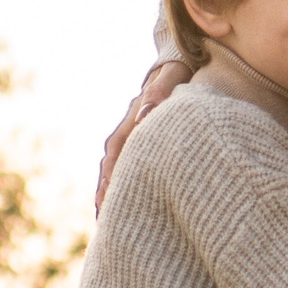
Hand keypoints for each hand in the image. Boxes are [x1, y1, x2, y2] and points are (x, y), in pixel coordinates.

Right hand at [96, 61, 191, 208]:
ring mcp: (132, 136)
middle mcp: (128, 128)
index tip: (109, 197)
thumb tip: (145, 116)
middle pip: (111, 164)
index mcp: (133, 116)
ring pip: (114, 169)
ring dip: (110, 192)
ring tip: (106, 220)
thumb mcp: (173, 76)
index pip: (118, 149)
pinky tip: (121, 207)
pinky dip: (120, 187)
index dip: (112, 174)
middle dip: (107, 190)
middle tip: (104, 218)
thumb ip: (159, 92)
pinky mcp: (140, 144)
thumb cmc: (181, 72)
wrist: (183, 66)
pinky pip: (125, 169)